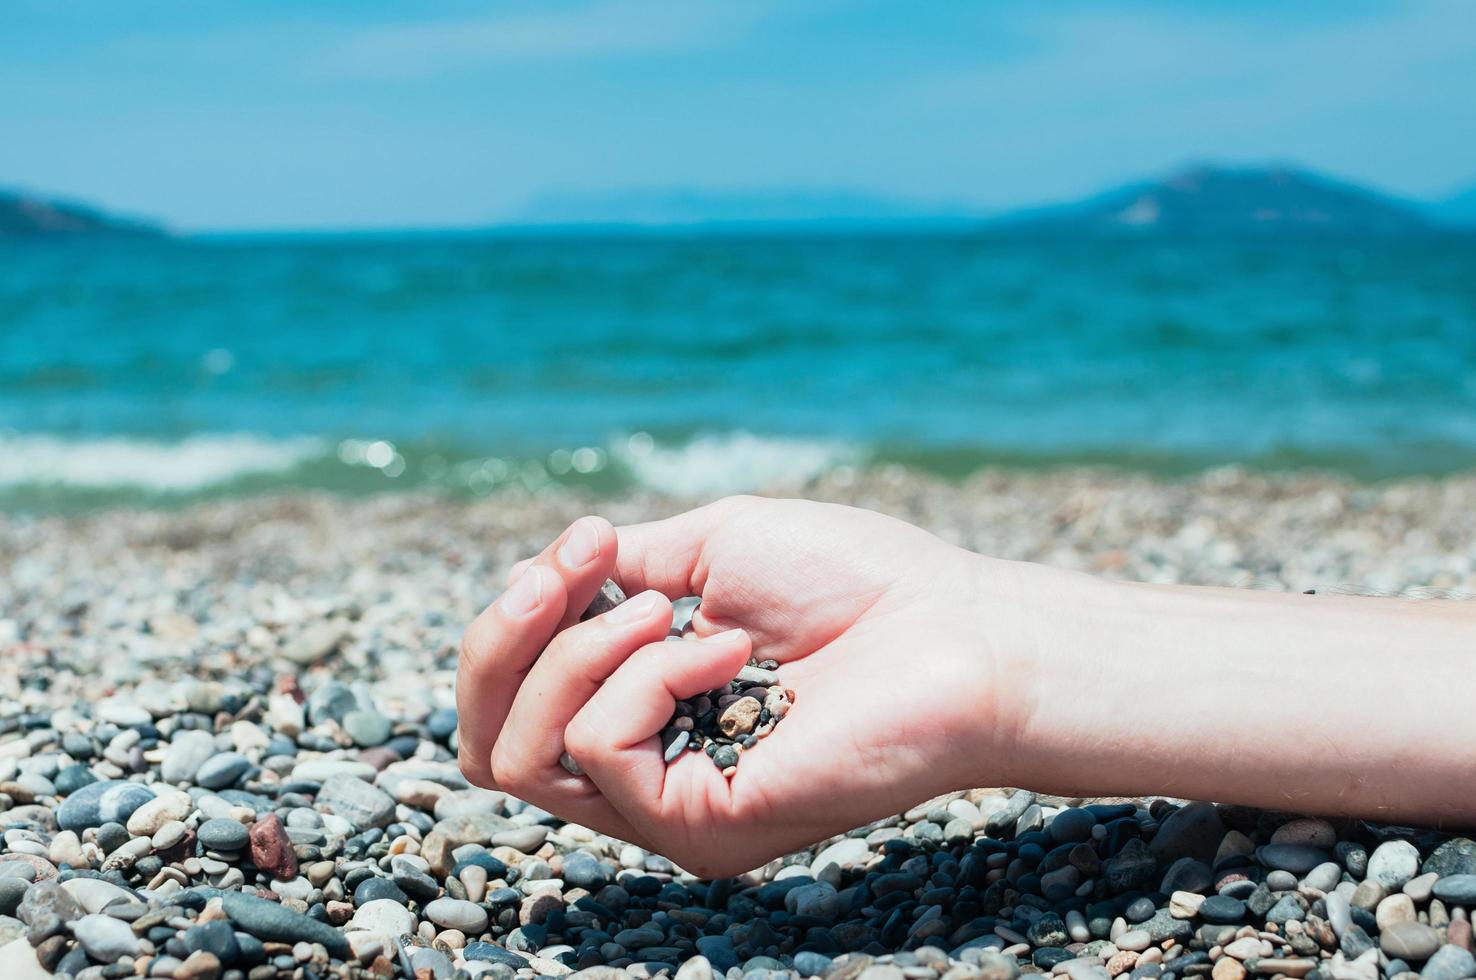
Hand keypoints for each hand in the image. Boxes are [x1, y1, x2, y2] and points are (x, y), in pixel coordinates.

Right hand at [456, 496, 1033, 876]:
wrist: (955, 629)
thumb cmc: (853, 581)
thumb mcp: (709, 549)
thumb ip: (618, 572)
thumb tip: (531, 580)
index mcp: (637, 707)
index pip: (506, 700)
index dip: (513, 615)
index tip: (586, 543)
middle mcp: (640, 769)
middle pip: (484, 744)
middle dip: (500, 641)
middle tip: (568, 574)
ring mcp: (668, 808)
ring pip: (525, 753)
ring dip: (584, 651)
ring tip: (674, 613)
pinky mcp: (702, 827)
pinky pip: (606, 753)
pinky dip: (651, 678)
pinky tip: (727, 652)